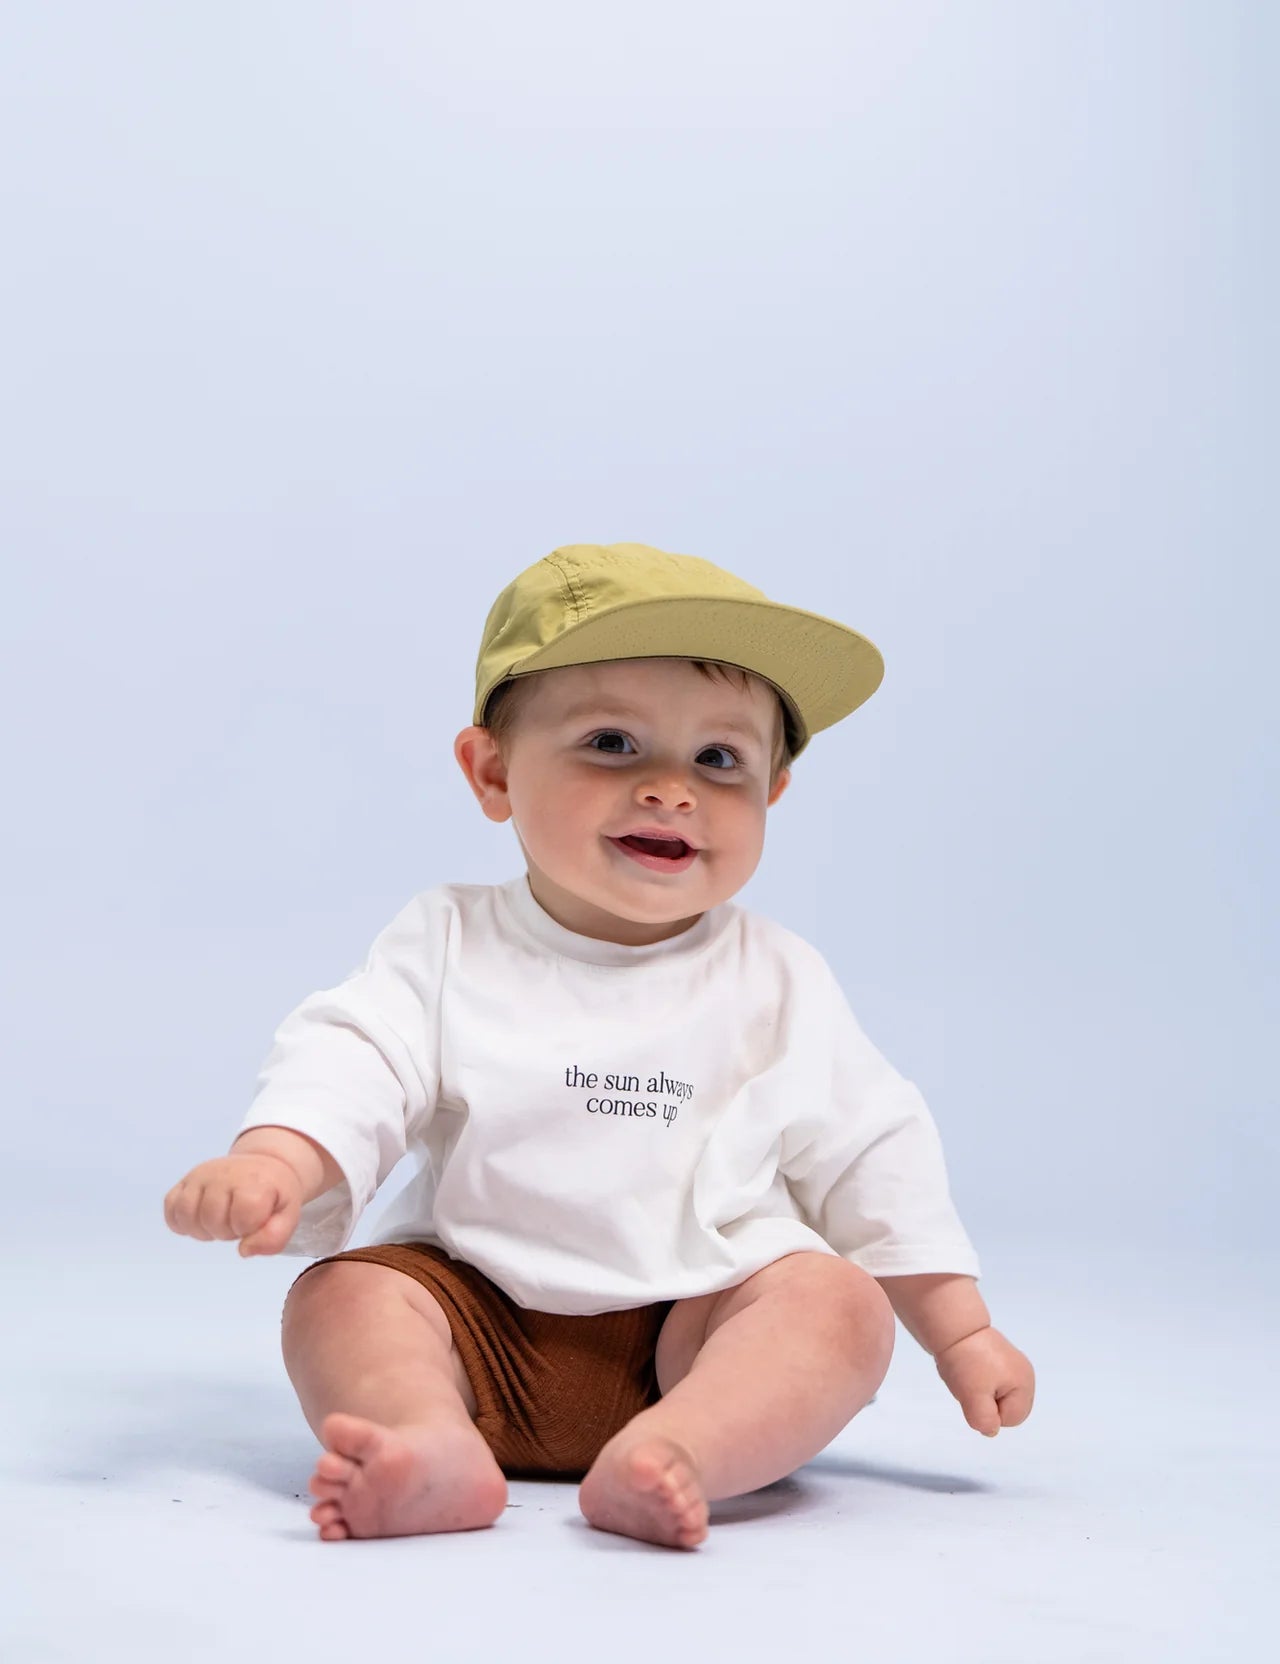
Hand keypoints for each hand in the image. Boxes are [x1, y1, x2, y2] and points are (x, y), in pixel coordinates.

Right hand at [163, 1152, 302, 1257]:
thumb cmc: (274, 1194)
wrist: (264, 1165)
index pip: (242, 1217)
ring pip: (187, 1214)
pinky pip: (170, 1206)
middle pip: (211, 1219)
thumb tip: (244, 1250)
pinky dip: (181, 1222)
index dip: (248, 1228)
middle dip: (226, 1231)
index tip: (255, 1221)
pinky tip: (199, 1221)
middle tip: (237, 1223)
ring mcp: (201, 1175)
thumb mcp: (288, 1215)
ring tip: (219, 1223)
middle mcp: (224, 1173)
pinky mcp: (185, 1180)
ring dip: (202, 1230)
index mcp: (254, 1180)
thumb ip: (274, 1238)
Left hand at [934, 1325, 1034, 1435]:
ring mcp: (1010, 1363)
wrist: (951, 1325)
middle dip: (985, 1403)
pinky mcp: (996, 1356)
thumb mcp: (974, 1398)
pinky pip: (986, 1381)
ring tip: (967, 1375)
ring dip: (978, 1391)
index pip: (1010, 1419)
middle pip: (1005, 1408)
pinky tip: (966, 1368)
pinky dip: (974, 1379)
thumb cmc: (966, 1361)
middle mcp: (1023, 1373)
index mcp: (1024, 1383)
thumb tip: (991, 1430)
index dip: (988, 1412)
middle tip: (971, 1384)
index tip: (976, 1392)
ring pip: (994, 1395)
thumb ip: (985, 1421)